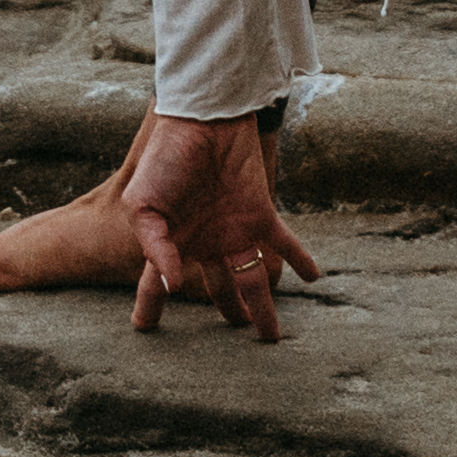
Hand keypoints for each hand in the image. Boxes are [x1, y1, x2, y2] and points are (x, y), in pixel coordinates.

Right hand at [119, 112, 319, 343]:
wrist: (203, 119)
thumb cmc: (166, 157)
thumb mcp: (144, 203)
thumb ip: (155, 247)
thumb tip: (172, 286)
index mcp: (171, 241)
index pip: (157, 282)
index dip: (151, 306)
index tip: (145, 328)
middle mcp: (205, 242)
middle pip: (219, 289)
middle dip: (227, 312)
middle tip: (234, 337)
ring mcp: (234, 230)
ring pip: (253, 278)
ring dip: (263, 306)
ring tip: (270, 335)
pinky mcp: (260, 215)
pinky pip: (285, 244)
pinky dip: (301, 260)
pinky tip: (313, 277)